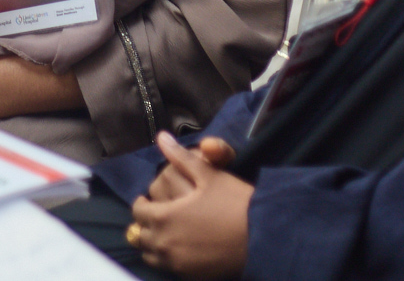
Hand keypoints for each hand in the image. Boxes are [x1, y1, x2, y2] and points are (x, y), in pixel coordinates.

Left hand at [129, 132, 252, 279]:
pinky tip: (182, 247)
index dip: (142, 202)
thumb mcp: (208, 175)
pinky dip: (168, 258)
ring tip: (166, 232)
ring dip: (153, 243)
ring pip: (151, 256)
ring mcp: (177, 264)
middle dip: (145, 223)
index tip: (149, 199)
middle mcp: (164, 244)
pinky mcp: (191, 276)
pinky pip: (168, 268)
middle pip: (140, 236)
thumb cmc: (235, 202)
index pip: (138, 211)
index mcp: (163, 217)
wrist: (264, 237)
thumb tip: (161, 137)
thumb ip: (180, 156)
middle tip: (157, 214)